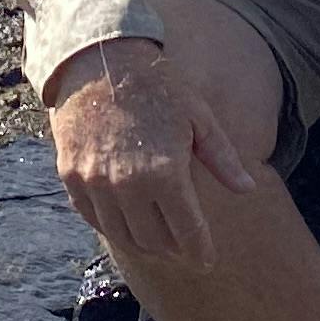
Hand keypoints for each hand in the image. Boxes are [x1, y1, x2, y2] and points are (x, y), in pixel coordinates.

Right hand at [45, 36, 260, 264]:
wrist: (99, 60)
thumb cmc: (157, 87)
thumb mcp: (198, 117)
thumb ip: (222, 159)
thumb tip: (248, 189)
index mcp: (165, 173)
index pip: (187, 231)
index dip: (200, 250)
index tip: (206, 260)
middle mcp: (128, 185)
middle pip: (153, 241)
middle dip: (173, 249)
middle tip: (183, 246)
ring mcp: (95, 183)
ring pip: (122, 235)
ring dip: (142, 243)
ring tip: (157, 240)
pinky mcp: (71, 177)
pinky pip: (92, 218)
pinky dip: (111, 225)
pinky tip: (125, 220)